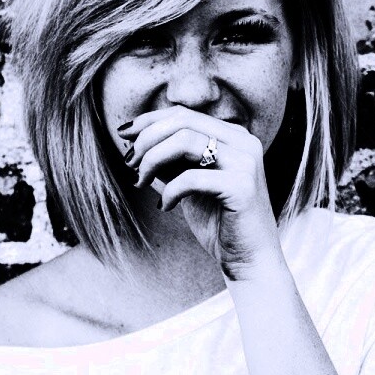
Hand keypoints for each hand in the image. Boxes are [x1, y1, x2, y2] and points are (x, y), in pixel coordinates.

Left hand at [118, 107, 282, 279]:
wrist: (249, 260)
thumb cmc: (218, 222)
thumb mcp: (189, 183)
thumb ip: (171, 160)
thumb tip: (135, 139)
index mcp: (234, 136)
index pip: (184, 114)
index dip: (149, 121)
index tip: (124, 136)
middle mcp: (244, 142)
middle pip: (182, 121)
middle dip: (146, 140)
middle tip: (129, 164)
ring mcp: (246, 162)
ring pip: (184, 141)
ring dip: (152, 160)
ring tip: (141, 182)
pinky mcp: (242, 187)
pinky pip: (191, 178)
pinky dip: (170, 191)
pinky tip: (166, 207)